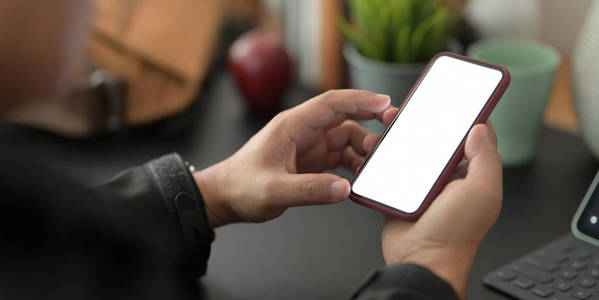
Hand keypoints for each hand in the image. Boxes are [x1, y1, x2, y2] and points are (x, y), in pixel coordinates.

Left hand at [194, 90, 396, 227]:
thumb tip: (344, 188)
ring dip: (363, 147)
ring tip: (377, 163)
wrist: (225, 197)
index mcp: (291, 126)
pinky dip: (353, 163)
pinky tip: (361, 176)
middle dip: (370, 120)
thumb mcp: (273, 191)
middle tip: (393, 132)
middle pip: (343, 117)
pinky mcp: (309, 160)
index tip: (385, 104)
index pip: (331, 103)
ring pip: (344, 137)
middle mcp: (302, 131)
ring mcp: (307, 145)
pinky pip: (339, 155)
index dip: (360, 100)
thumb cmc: (241, 187)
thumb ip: (309, 190)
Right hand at [377, 122, 501, 298]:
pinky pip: (389, 168)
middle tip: (411, 108)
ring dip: (399, 137)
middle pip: (435, 139)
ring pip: (409, 150)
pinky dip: (382, 157)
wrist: (420, 261)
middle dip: (423, 121)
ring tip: (388, 126)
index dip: (465, 115)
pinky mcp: (398, 192)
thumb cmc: (454, 234)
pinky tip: (375, 148)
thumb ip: (485, 159)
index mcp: (469, 174)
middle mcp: (446, 177)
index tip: (455, 97)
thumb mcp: (481, 192)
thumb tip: (480, 128)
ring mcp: (421, 184)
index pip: (471, 136)